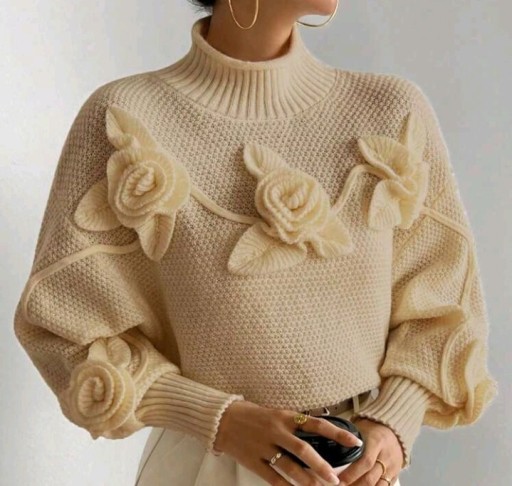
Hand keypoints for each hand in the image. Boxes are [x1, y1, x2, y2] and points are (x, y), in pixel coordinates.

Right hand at [213, 400, 363, 485]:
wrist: (223, 419)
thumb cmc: (254, 415)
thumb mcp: (276, 413)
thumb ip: (295, 424)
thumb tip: (319, 436)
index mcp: (285, 417)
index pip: (316, 424)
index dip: (337, 433)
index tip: (355, 442)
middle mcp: (277, 431)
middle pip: (303, 450)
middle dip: (321, 466)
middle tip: (337, 479)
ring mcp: (264, 447)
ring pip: (290, 468)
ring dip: (308, 481)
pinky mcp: (254, 461)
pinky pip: (273, 478)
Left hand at [336, 418, 403, 485]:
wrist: (394, 430)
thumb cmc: (372, 429)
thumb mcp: (360, 429)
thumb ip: (348, 439)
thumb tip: (328, 446)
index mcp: (376, 442)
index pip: (365, 461)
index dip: (351, 474)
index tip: (337, 480)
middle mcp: (386, 456)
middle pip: (370, 478)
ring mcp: (392, 468)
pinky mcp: (395, 476)